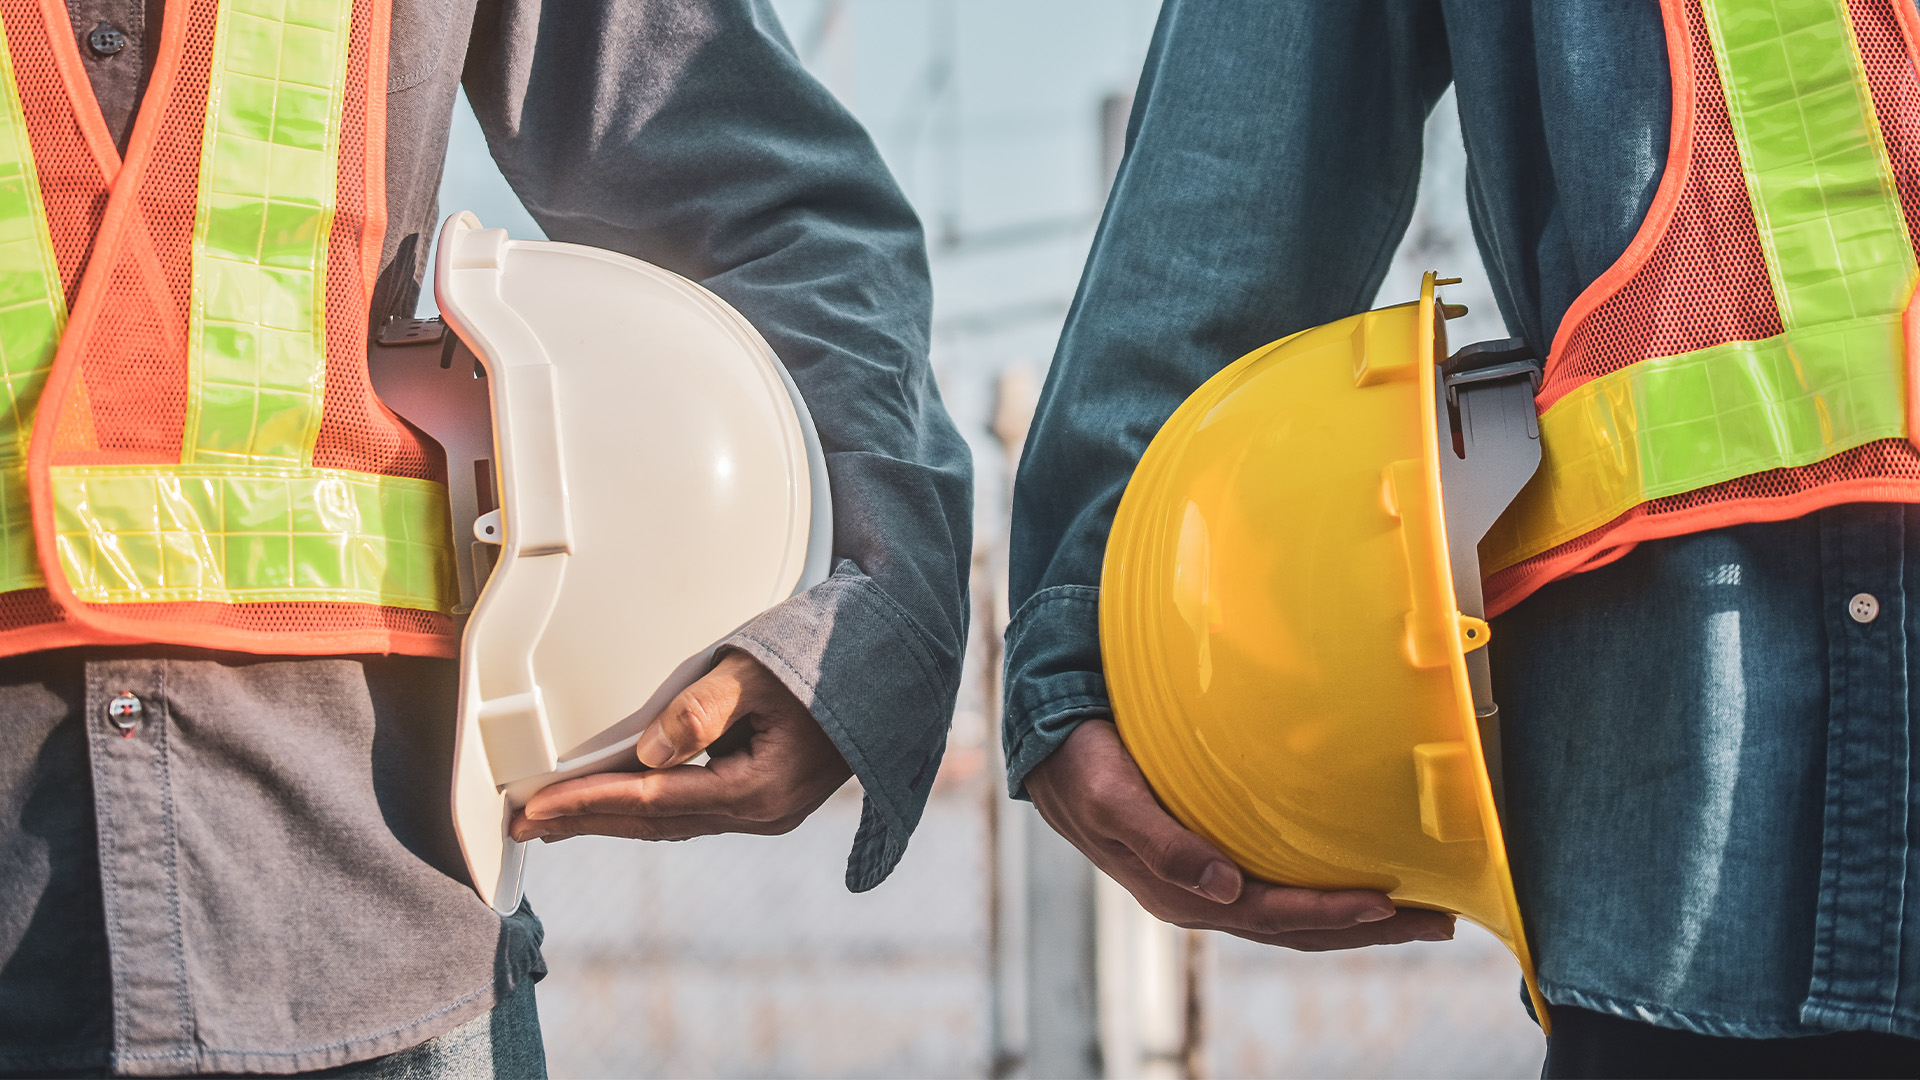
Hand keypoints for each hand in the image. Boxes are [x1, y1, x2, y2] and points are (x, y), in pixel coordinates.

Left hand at [509, 651, 851, 842]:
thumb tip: (649, 753)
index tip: (537, 808)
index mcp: (759, 789)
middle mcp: (764, 812)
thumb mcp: (757, 672)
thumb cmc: (826, 659)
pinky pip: (696, 807)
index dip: (589, 803)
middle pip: (658, 822)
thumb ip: (700, 710)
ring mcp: (769, 810)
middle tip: (525, 823)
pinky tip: (621, 797)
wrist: (892, 665)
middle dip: (589, 821)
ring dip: (614, 817)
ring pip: (675, 820)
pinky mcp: (770, 797)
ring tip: (558, 816)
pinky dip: (650, 804)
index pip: (654, 800)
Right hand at [1024, 719, 1454, 949]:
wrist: (1048, 747)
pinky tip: (1354, 878)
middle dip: (1367, 928)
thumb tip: (1224, 888)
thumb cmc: (1081, 768)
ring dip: (1355, 916)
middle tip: (1438, 921)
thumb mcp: (1112, 801)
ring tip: (1417, 911)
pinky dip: (1323, 889)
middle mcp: (1201, 894)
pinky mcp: (1211, 853)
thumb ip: (1162, 846)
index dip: (1330, 913)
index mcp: (1181, 891)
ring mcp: (1207, 879)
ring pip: (1292, 913)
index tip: (1388, 903)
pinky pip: (1277, 885)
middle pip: (1295, 926)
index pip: (1271, 914)